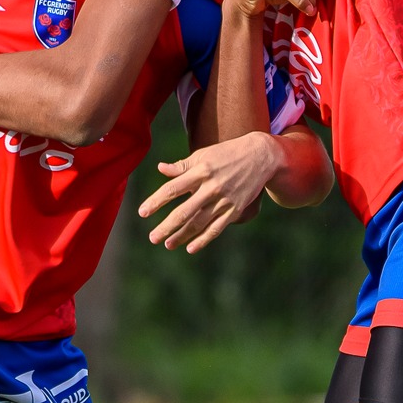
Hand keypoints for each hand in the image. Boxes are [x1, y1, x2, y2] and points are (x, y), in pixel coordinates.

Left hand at [137, 132, 283, 252]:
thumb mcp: (204, 155)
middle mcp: (212, 187)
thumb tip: (161, 169)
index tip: (142, 213)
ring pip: (199, 223)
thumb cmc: (226, 154)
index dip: (156, 202)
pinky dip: (204, 239)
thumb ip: (182, 166)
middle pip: (185, 211)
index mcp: (201, 171)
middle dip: (167, 226)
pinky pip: (217, 228)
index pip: (173, 189)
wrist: (261, 157)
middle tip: (152, 238)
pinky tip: (190, 248)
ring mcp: (224, 200)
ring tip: (167, 245)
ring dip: (182, 236)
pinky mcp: (235, 210)